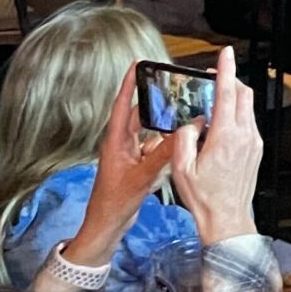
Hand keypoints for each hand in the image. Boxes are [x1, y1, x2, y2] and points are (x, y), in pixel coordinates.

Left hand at [66, 67, 177, 262]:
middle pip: (139, 114)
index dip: (129, 83)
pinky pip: (155, 146)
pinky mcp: (138, 165)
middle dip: (155, 99)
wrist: (106, 227)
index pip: (122, 105)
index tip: (137, 63)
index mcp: (116, 141)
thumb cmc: (114, 203)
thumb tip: (184, 132)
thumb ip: (163, 154)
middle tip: (174, 85)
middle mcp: (122, 144)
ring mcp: (130, 155)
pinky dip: (167, 141)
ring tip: (183, 111)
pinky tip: (181, 141)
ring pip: (149, 130)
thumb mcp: (141, 177)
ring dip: (164, 122)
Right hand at [169, 48, 260, 245]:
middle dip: (231, 81)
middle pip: (244, 95)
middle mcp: (245, 135)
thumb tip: (193, 121)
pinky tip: (221, 126)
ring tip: (214, 103)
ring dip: (234, 99)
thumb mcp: (180, 168)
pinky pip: (249, 123)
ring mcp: (254, 142)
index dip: (226, 70)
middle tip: (214, 78)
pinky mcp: (257, 149)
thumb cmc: (203, 197)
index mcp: (226, 136)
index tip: (225, 53)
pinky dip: (237, 116)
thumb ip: (184, 138)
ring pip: (248, 108)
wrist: (227, 218)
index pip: (228, 93)